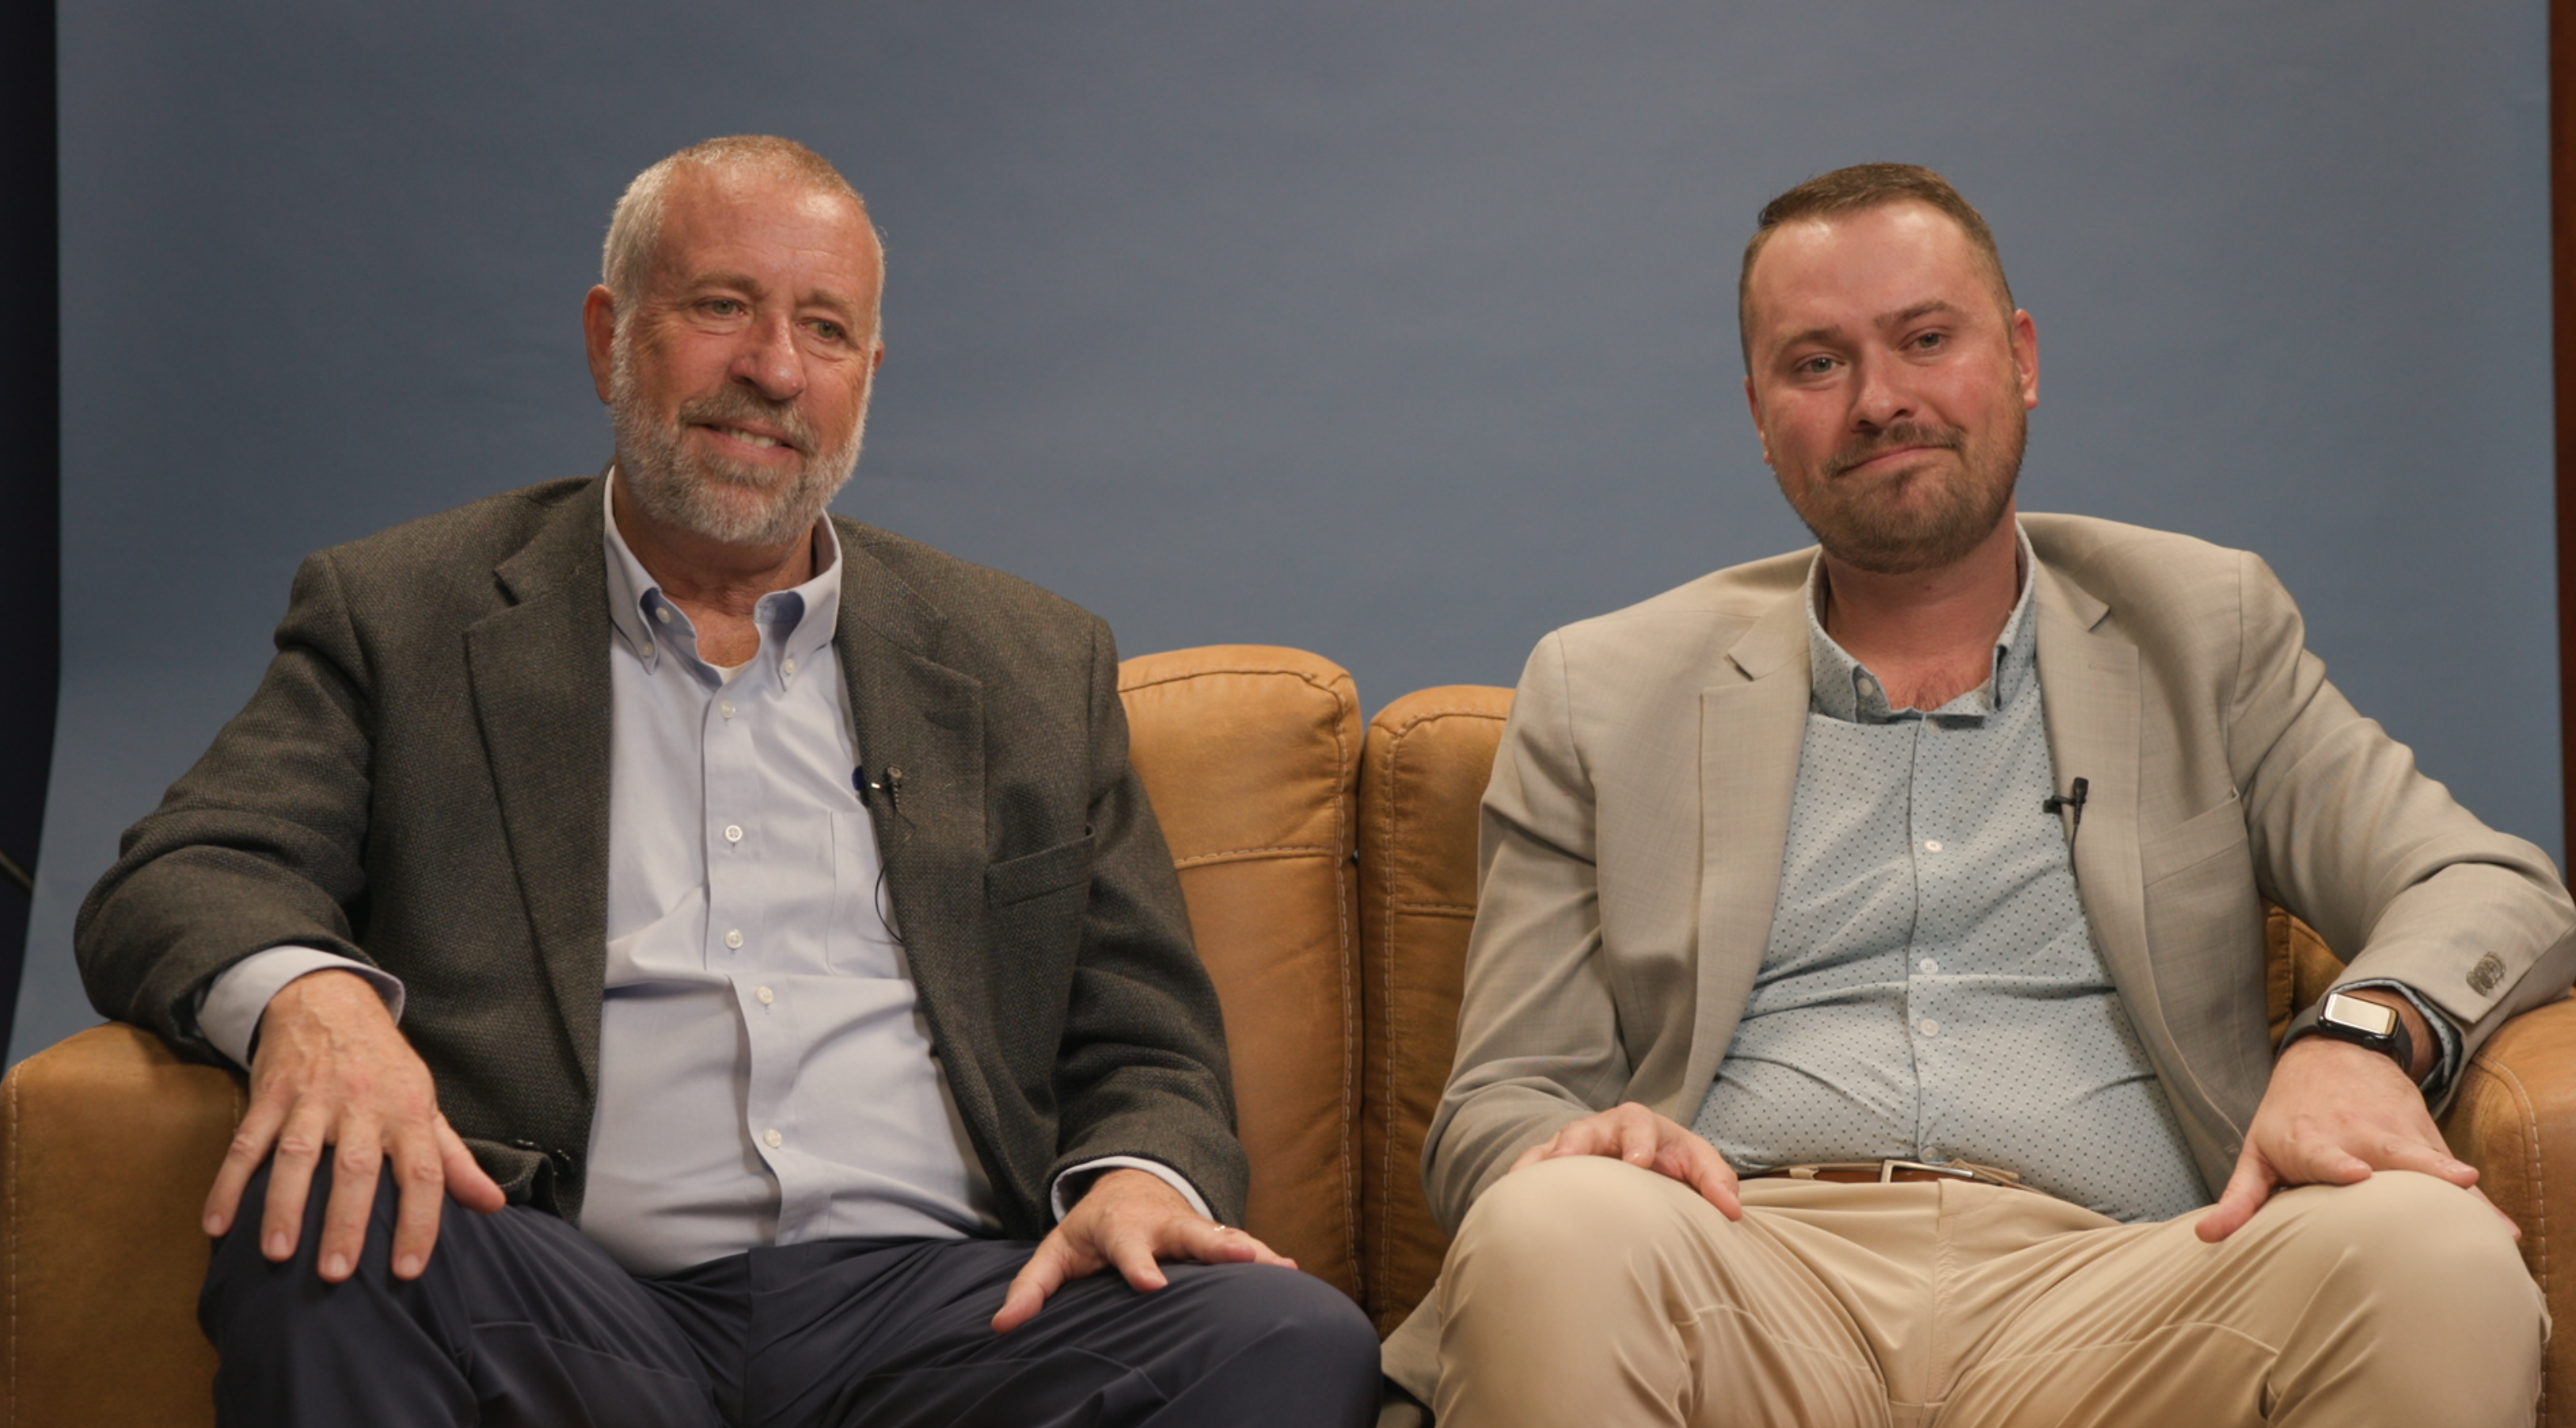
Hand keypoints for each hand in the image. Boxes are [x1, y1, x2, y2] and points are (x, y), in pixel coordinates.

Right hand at [202, 969, 504, 1280]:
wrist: (329, 1001)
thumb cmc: (384, 1068)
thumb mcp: (426, 1104)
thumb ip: (454, 1160)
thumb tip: (494, 1205)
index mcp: (409, 1111)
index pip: (424, 1172)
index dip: (420, 1222)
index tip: (408, 1270)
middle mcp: (364, 1105)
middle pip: (357, 1168)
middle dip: (346, 1222)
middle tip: (337, 1274)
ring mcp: (313, 1098)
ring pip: (298, 1155)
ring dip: (285, 1206)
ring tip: (277, 1253)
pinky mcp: (271, 1094)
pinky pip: (247, 1142)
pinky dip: (230, 1184)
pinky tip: (217, 1225)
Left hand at [992, 1168, 1292, 1332]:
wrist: (1130, 1186)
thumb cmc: (1091, 1229)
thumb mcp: (1055, 1251)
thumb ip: (1032, 1287)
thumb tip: (1002, 1326)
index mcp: (1121, 1229)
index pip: (1129, 1249)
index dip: (1140, 1265)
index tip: (1152, 1285)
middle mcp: (1163, 1225)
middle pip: (1191, 1234)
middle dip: (1216, 1245)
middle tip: (1243, 1256)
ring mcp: (1192, 1228)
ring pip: (1224, 1237)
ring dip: (1253, 1250)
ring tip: (1283, 1265)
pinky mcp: (1212, 1237)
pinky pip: (1242, 1247)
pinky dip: (1266, 1257)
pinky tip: (1294, 1272)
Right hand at [1509, 1102, 1741, 1219]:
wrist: (1647, 1164)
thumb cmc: (1675, 1164)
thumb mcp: (1700, 1166)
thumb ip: (1717, 1182)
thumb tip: (1732, 1212)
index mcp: (1640, 1125)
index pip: (1638, 1125)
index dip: (1637, 1140)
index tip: (1637, 1161)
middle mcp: (1602, 1130)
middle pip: (1585, 1130)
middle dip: (1576, 1143)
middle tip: (1568, 1161)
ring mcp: (1574, 1147)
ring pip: (1552, 1148)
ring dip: (1541, 1163)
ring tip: (1527, 1181)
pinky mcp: (1554, 1167)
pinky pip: (1533, 1168)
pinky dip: (1521, 1179)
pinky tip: (1509, 1197)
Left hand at [2196, 1030, 2501, 1242]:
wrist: (2337, 1054)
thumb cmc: (2289, 1115)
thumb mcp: (2258, 1150)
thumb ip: (2239, 1198)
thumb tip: (2205, 1238)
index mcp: (2310, 1138)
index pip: (2324, 1152)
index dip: (2339, 1162)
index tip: (2357, 1172)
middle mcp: (2355, 1133)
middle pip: (2387, 1155)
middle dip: (2413, 1169)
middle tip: (2447, 1184)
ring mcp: (2394, 1134)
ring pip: (2426, 1161)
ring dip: (2451, 1180)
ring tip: (2474, 1193)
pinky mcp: (2424, 1140)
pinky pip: (2450, 1173)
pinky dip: (2473, 1196)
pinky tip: (2500, 1226)